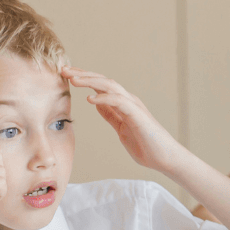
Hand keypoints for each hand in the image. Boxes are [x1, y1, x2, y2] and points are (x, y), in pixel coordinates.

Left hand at [62, 66, 183, 171]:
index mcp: (123, 104)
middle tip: (64, 70)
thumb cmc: (147, 146)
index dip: (83, 78)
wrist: (166, 159)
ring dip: (90, 81)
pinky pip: (119, 101)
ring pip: (110, 86)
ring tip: (73, 79)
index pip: (100, 86)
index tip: (66, 75)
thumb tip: (96, 102)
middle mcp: (128, 101)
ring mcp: (134, 106)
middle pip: (103, 81)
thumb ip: (111, 115)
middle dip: (83, 74)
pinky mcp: (138, 115)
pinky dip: (104, 97)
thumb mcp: (121, 129)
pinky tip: (90, 98)